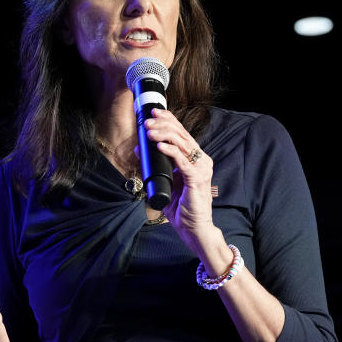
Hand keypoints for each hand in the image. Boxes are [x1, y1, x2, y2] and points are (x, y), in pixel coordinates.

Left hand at [143, 108, 215, 243]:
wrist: (193, 228)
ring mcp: (201, 169)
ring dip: (164, 134)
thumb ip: (154, 166)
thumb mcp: (164, 181)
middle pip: (182, 135)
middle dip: (164, 124)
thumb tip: (140, 149)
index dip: (169, 121)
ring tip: (149, 130)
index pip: (182, 134)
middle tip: (148, 120)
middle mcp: (201, 161)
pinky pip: (182, 160)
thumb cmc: (182, 207)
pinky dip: (170, 151)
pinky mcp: (197, 179)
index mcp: (196, 159)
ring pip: (182, 143)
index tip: (154, 113)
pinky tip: (159, 146)